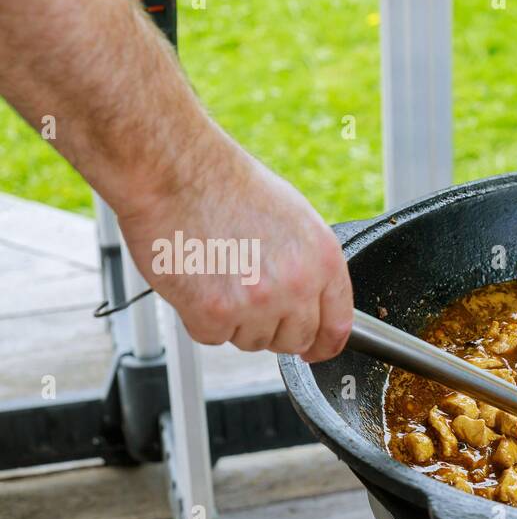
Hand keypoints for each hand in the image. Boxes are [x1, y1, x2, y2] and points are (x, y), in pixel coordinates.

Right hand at [116, 147, 352, 362]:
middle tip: (249, 298)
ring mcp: (257, 303)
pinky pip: (213, 338)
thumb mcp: (295, 218)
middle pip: (295, 341)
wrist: (175, 170)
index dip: (325, 343)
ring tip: (219, 274)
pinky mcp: (214, 314)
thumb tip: (313, 302)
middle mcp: (297, 285)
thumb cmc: (227, 186)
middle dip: (274, 329)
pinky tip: (197, 281)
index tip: (316, 348)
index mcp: (323, 260)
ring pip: (253, 342)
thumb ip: (310, 266)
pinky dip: (200, 318)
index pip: (338, 325)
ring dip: (235, 321)